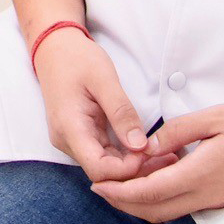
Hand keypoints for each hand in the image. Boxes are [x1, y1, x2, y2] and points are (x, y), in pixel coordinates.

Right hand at [33, 27, 154, 183]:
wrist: (54, 49)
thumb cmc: (76, 59)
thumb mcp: (103, 79)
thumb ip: (121, 112)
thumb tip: (140, 145)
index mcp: (69, 128)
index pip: (99, 169)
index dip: (128, 168)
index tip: (152, 151)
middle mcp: (67, 141)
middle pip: (104, 174)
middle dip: (136, 170)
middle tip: (169, 156)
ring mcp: (72, 141)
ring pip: (105, 168)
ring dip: (133, 165)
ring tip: (162, 153)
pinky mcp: (80, 138)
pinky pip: (104, 156)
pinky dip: (125, 157)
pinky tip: (146, 149)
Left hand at [90, 101, 223, 221]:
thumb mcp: (217, 117)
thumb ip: (179, 132)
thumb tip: (148, 145)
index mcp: (201, 175)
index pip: (149, 194)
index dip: (119, 193)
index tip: (96, 186)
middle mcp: (207, 196)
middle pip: (154, 211)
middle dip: (123, 203)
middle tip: (101, 187)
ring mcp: (219, 201)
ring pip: (170, 211)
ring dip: (143, 201)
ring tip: (124, 179)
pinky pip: (187, 204)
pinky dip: (165, 196)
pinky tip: (161, 172)